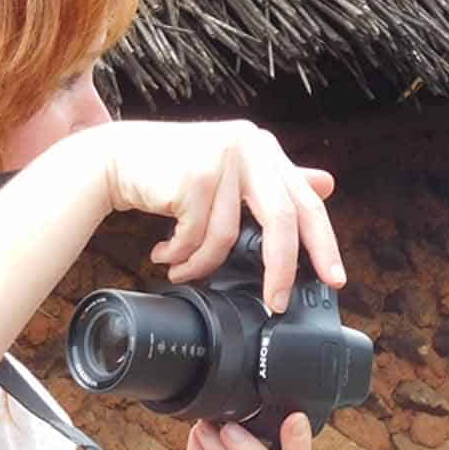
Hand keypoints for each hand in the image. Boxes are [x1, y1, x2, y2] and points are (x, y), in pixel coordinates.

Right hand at [64, 120, 342, 311]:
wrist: (115, 159)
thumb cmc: (174, 172)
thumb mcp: (231, 172)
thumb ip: (274, 182)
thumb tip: (327, 185)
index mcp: (264, 149)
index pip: (304, 202)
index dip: (323, 243)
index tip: (334, 279)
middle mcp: (248, 147)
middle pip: (280, 219)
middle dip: (280, 269)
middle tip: (275, 303)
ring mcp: (221, 158)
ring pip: (228, 236)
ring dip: (203, 264)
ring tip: (184, 270)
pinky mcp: (193, 175)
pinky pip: (198, 235)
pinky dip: (182, 254)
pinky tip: (166, 253)